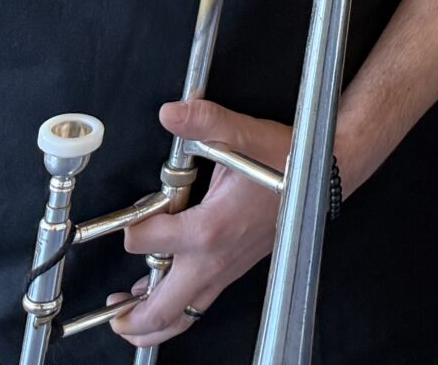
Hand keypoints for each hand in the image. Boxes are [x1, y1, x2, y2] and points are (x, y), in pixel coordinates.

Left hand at [107, 99, 292, 346]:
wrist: (327, 174)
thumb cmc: (288, 159)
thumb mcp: (243, 134)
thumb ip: (204, 123)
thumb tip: (171, 112)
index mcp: (209, 229)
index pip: (147, 242)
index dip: (130, 227)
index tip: (131, 215)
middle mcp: (214, 259)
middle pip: (162, 308)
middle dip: (131, 317)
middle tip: (109, 311)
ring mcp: (226, 269)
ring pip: (183, 316)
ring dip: (152, 323)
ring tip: (126, 319)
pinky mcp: (235, 269)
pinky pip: (199, 304)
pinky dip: (176, 311)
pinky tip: (162, 295)